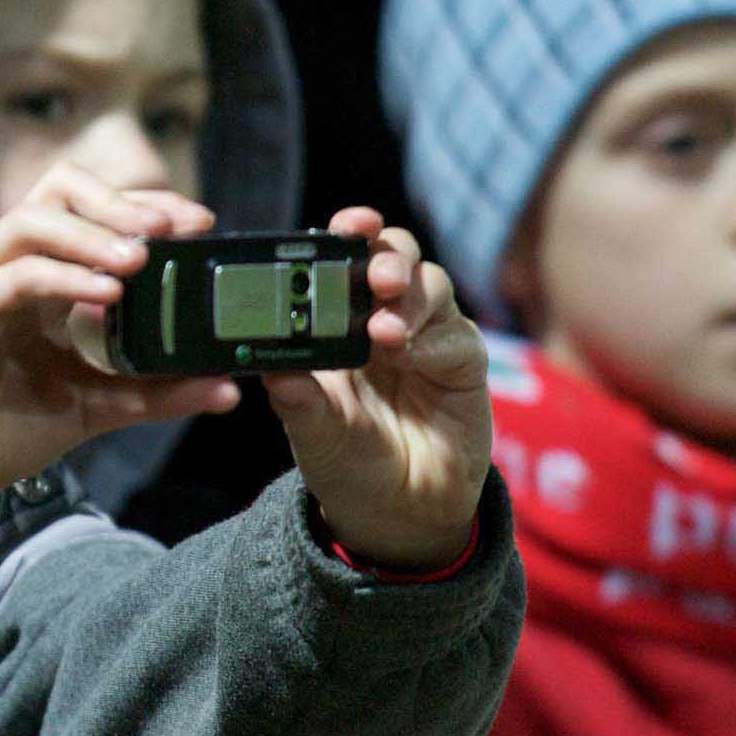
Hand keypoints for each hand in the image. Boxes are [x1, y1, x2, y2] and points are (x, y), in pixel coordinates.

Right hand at [0, 163, 240, 522]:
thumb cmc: (6, 430)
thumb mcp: (99, 405)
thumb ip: (157, 392)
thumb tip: (228, 387)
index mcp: (41, 278)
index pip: (92, 210)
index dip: (144, 205)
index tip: (199, 223)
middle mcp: (7, 268)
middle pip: (56, 191)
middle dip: (118, 200)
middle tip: (169, 228)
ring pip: (30, 221)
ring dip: (90, 233)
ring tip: (139, 259)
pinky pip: (11, 278)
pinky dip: (60, 277)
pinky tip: (105, 296)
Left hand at [262, 209, 491, 570]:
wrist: (396, 509)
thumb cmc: (346, 460)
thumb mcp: (313, 431)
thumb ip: (297, 398)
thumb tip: (272, 367)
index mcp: (336, 319)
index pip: (345, 259)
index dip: (349, 234)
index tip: (348, 226)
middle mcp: (382, 317)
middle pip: (396, 256)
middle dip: (388, 257)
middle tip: (377, 279)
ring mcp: (427, 335)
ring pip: (431, 285)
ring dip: (410, 300)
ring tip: (385, 335)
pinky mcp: (462, 362)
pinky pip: (458, 334)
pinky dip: (437, 340)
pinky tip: (416, 358)